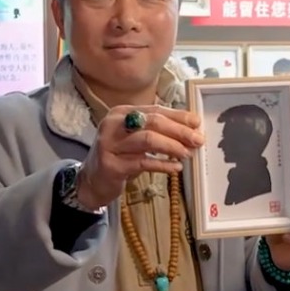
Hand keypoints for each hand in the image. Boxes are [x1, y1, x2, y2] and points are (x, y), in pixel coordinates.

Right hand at [76, 105, 203, 210]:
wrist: (92, 180)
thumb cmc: (119, 156)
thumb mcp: (135, 139)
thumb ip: (157, 131)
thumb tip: (190, 129)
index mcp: (121, 113)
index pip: (155, 110)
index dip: (178, 116)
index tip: (197, 123)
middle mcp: (113, 124)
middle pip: (152, 123)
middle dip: (179, 131)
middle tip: (197, 139)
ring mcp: (109, 144)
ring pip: (148, 140)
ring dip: (172, 146)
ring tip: (187, 153)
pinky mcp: (111, 165)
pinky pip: (142, 162)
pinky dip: (162, 165)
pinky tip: (175, 167)